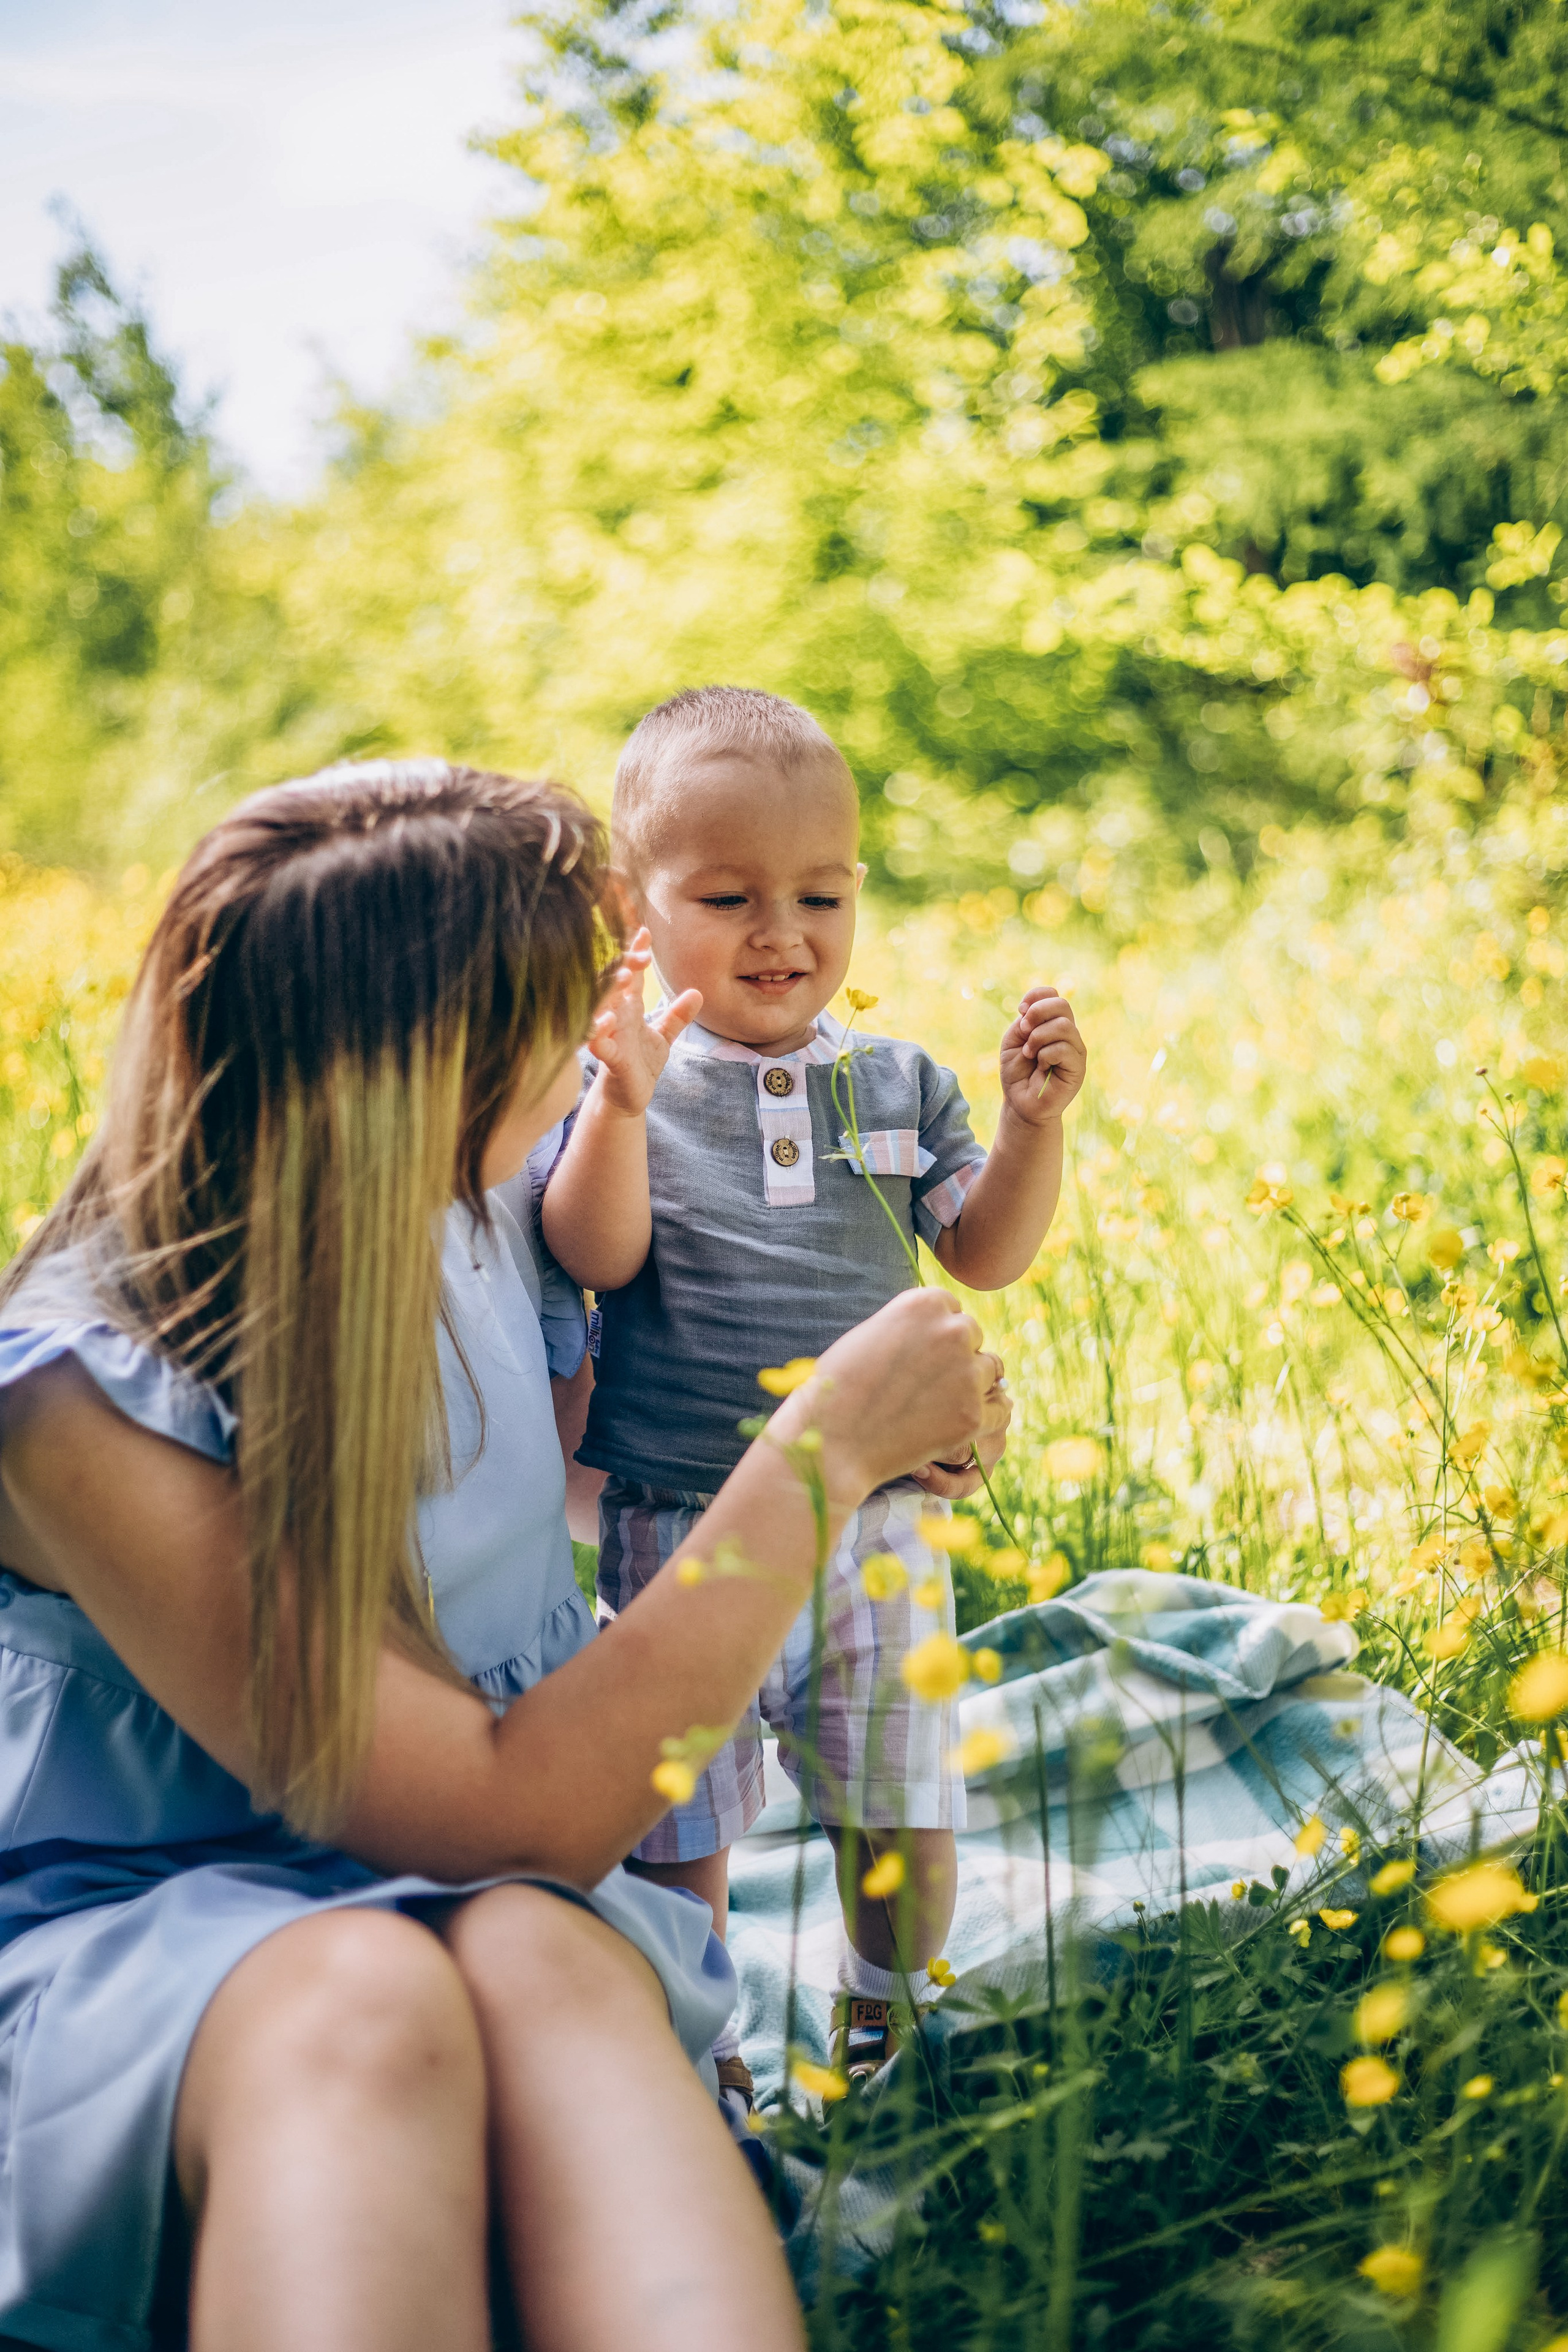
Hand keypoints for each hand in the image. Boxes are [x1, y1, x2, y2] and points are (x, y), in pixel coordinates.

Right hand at [587, 929, 701, 1117]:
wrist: (627, 1096)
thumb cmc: (640, 1061)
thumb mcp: (663, 1036)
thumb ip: (678, 1015)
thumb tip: (698, 993)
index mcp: (629, 1008)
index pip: (631, 974)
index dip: (636, 954)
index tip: (644, 931)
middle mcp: (616, 1017)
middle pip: (616, 986)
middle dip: (623, 967)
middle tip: (636, 951)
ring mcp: (611, 1037)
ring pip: (605, 1010)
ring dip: (612, 995)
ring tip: (624, 979)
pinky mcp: (609, 1060)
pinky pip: (601, 1045)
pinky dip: (601, 1034)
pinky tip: (607, 1023)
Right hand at [768, 1289, 1007, 1502]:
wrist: (833, 1439)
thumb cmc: (839, 1387)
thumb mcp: (872, 1334)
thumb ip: (909, 1326)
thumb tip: (942, 1329)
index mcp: (923, 1303)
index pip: (951, 1309)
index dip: (936, 1333)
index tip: (920, 1355)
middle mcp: (952, 1331)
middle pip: (972, 1336)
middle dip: (956, 1356)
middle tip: (927, 1384)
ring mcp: (967, 1373)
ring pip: (988, 1370)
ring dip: (971, 1385)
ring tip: (937, 1405)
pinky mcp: (974, 1414)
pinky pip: (998, 1409)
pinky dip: (985, 1417)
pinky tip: (961, 1423)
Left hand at [999, 983, 1085, 1128]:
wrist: (1020, 1103)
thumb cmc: (1017, 1072)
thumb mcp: (1013, 1041)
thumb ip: (1024, 1022)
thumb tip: (1035, 1011)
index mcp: (1052, 1023)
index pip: (1053, 994)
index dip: (1035, 996)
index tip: (1020, 1012)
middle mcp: (1068, 1033)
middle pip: (1062, 1004)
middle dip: (1037, 1013)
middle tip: (1023, 1031)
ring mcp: (1075, 1049)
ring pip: (1063, 1026)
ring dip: (1038, 1038)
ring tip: (1030, 1054)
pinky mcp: (1078, 1067)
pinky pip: (1063, 1048)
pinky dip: (1045, 1055)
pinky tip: (1041, 1067)